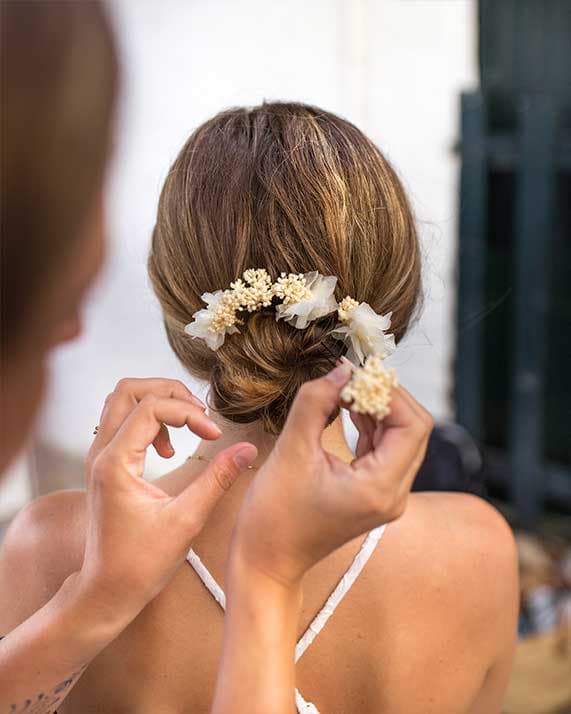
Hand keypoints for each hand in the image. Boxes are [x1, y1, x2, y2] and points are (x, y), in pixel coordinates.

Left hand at [76, 378, 256, 619]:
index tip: (213, 434)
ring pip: (123, 401)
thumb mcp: (186, 520)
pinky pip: (123, 421)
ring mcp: (99, 457)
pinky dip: (150, 420)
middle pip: (129, 390)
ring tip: (187, 426)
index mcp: (115, 463)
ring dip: (158, 402)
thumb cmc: (139, 563)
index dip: (188, 413)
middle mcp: (101, 453)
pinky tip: (170, 448)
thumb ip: (217, 479)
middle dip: (170, 393)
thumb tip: (246, 451)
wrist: (107, 590)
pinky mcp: (106, 465)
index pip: (151, 407)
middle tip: (199, 414)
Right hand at [232, 363, 431, 585]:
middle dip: (386, 397)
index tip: (356, 372)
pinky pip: (385, 449)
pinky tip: (347, 408)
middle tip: (351, 378)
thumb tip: (341, 370)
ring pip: (401, 436)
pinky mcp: (375, 493)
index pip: (411, 425)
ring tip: (344, 389)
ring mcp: (387, 496)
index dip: (389, 392)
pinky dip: (371, 424)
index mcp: (380, 489)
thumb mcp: (291, 451)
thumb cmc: (274, 515)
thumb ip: (316, 403)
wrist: (267, 560)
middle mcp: (394, 495)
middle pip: (413, 429)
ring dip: (378, 408)